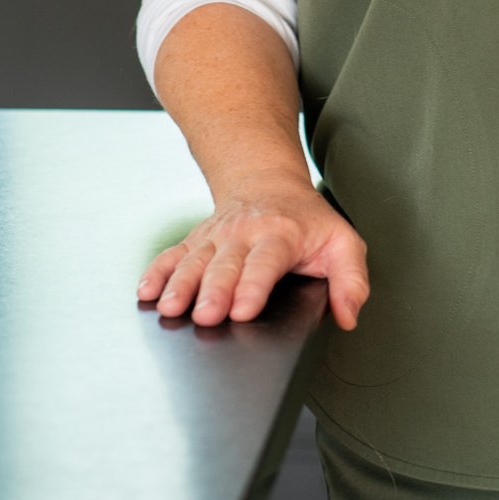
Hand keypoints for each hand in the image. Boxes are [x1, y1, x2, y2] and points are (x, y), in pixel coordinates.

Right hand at [135, 169, 369, 329]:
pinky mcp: (196, 242)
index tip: (243, 309)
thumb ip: (351, 279)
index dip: (254, 286)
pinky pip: (173, 256)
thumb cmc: (306, 221)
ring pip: (195, 261)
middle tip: (205, 316)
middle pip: (226, 265)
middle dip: (214, 291)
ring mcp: (216, 238)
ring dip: (181, 285)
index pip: (266, 263)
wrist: (268, 183)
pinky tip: (146, 291)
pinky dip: (157, 272)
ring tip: (170, 307)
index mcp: (280, 235)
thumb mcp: (342, 242)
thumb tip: (349, 315)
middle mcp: (244, 235)